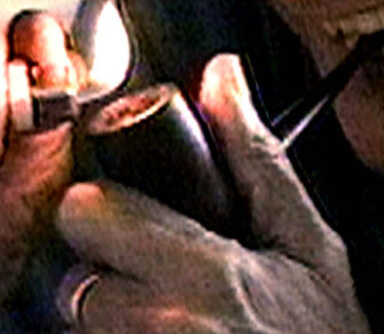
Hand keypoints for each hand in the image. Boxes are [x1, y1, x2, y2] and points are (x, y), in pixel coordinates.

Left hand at [57, 54, 369, 333]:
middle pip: (75, 282)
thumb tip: (220, 76)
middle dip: (110, 275)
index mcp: (205, 274)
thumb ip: (255, 161)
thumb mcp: (308, 245)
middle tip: (158, 282)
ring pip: (86, 328)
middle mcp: (163, 329)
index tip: (128, 217)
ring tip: (174, 325)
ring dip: (117, 324)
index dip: (105, 211)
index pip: (89, 216)